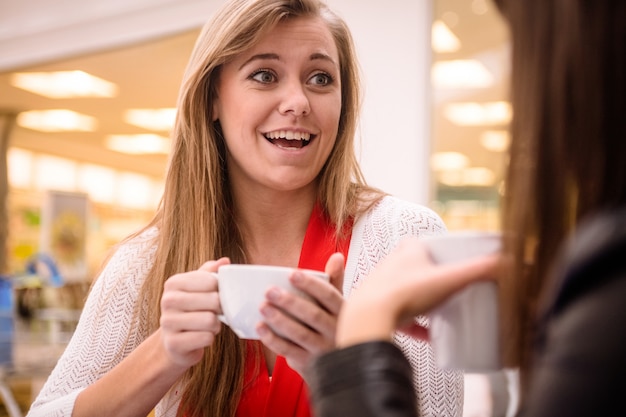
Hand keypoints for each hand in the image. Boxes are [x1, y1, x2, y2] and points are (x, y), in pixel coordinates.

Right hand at [159, 257, 230, 367]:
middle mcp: (167, 300)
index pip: (211, 281)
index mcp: (174, 283)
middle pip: (213, 301)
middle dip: (220, 309)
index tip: (216, 295)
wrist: (174, 342)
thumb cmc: (191, 310)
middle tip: (214, 313)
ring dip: (215, 325)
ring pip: (210, 321)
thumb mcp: (198, 288)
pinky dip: (209, 339)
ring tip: (207, 325)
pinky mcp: (173, 344)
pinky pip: (206, 338)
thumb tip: (224, 261)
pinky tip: (200, 337)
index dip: (221, 290)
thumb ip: (210, 273)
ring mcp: (168, 323)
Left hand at [257, 252, 344, 374]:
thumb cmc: (333, 326)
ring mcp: (323, 349)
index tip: (291, 274)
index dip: (310, 284)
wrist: (338, 366)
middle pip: (313, 315)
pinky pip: (289, 350)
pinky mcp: (309, 363)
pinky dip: (273, 339)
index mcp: (344, 313)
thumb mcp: (338, 305)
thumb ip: (335, 281)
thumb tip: (336, 256)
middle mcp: (336, 331)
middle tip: (269, 290)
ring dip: (279, 320)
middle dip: (290, 302)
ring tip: (262, 307)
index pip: (329, 295)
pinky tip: (260, 328)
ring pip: (300, 334)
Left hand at [336, 237, 500, 347]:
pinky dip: (417, 326)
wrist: (369, 318)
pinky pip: (401, 317)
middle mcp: (391, 265)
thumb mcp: (449, 279)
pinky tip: (430, 337)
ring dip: (425, 303)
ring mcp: (383, 287)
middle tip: (455, 292)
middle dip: (435, 280)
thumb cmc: (405, 293)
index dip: (443, 254)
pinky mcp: (378, 309)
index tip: (458, 267)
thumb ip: (479, 270)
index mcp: (408, 251)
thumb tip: (509, 261)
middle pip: (419, 269)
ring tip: (444, 313)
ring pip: (409, 293)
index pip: (427, 245)